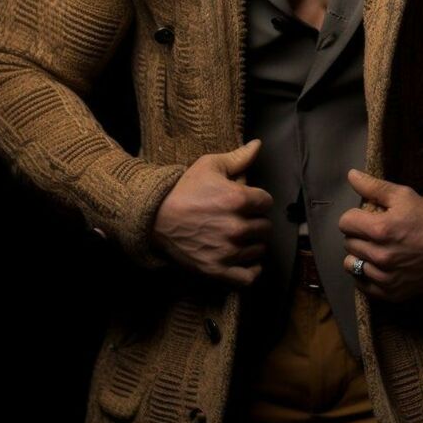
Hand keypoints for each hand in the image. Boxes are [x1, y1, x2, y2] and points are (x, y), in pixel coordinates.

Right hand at [150, 138, 272, 287]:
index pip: (267, 202)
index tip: (247, 202)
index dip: (257, 200)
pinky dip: (251, 270)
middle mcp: (237, 227)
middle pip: (265, 227)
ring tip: (239, 236)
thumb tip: (258, 144)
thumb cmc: (184, 190)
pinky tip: (245, 260)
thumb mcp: (210, 166)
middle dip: (255, 221)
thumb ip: (239, 157)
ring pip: (259, 250)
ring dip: (252, 243)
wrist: (155, 217)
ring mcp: (228, 251)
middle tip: (241, 219)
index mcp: (238, 199)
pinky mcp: (218, 270)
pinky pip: (249, 277)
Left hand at [338, 168, 422, 302]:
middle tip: (373, 232)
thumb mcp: (403, 195)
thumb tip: (350, 175)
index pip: (345, 222)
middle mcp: (380, 256)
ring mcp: (385, 278)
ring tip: (374, 249)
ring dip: (359, 255)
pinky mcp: (391, 293)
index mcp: (380, 230)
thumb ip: (373, 186)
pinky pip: (361, 284)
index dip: (354, 216)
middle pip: (348, 242)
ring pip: (351, 264)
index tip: (366, 217)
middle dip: (357, 234)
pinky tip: (377, 265)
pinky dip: (365, 275)